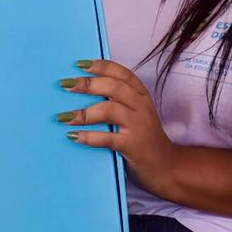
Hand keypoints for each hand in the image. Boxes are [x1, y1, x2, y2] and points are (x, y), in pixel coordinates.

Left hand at [59, 60, 179, 196]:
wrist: (168, 168)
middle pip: (113, 87)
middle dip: (87, 84)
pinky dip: (88, 136)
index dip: (101, 66)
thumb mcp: (137, 115)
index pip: (122, 73)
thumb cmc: (146, 139)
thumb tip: (84, 91)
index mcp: (142, 96)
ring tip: (62, 117)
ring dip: (83, 113)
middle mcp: (141, 107)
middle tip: (65, 85)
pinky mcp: (133, 146)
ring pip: (109, 111)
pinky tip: (73, 136)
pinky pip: (107, 138)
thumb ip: (119, 102)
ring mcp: (138, 126)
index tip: (80, 64)